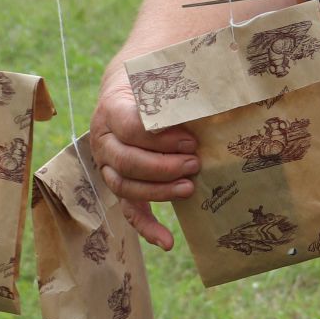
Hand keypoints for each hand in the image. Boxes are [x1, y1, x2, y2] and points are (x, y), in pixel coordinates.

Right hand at [88, 75, 200, 250]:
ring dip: (158, 192)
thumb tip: (216, 97)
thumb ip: (179, 90)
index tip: (191, 140)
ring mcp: (107, 164)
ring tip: (189, 188)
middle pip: (127, 161)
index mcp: (112, 109)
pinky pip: (128, 209)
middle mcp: (103, 139)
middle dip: (163, 167)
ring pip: (125, 186)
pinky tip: (167, 241)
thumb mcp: (162, 76)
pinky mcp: (119, 182)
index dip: (161, 138)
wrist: (128, 87)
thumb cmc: (152, 81)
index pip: (131, 128)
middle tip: (194, 163)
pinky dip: (146, 227)